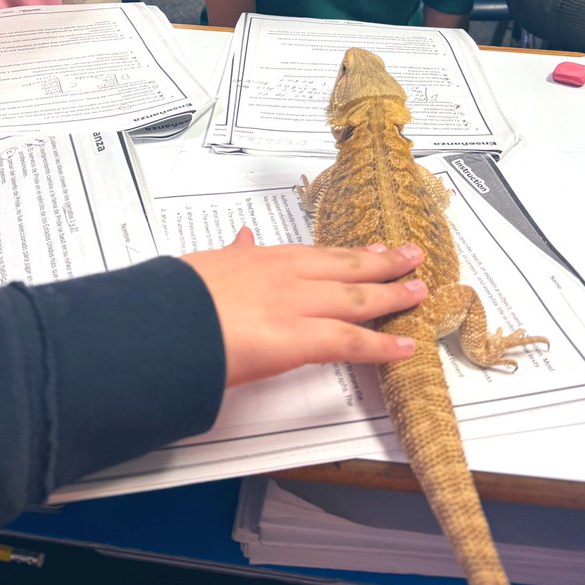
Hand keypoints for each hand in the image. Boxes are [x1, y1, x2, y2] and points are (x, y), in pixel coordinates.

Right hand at [182, 227, 426, 385]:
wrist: (164, 320)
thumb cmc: (176, 297)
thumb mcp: (206, 263)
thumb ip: (233, 253)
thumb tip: (243, 237)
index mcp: (263, 259)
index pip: (319, 254)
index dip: (350, 254)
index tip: (373, 249)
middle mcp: (287, 275)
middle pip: (347, 268)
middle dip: (383, 264)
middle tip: (412, 257)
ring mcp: (296, 305)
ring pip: (356, 298)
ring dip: (392, 295)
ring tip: (420, 292)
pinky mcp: (298, 339)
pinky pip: (350, 341)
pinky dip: (381, 344)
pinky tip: (405, 347)